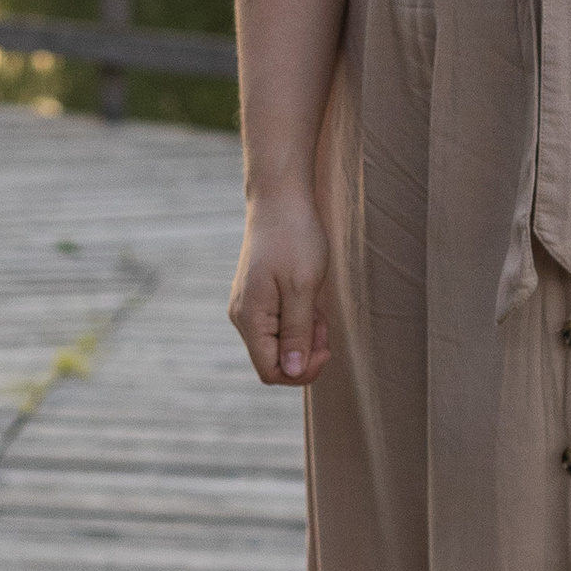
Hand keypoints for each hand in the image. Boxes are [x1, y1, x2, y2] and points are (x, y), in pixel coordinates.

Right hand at [229, 188, 333, 387]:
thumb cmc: (293, 239)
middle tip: (324, 322)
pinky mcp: (260, 296)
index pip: (271, 371)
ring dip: (306, 334)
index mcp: (250, 318)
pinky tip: (311, 297)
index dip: (301, 370)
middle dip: (306, 350)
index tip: (325, 347)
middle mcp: (244, 317)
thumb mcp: (302, 289)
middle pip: (276, 359)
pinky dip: (300, 319)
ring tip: (319, 305)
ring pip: (281, 342)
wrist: (281, 199)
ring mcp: (251, 306)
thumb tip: (290, 372)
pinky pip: (281, 324)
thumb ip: (296, 334)